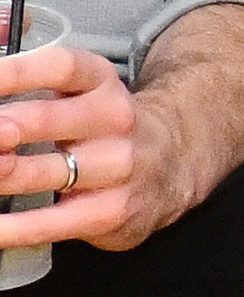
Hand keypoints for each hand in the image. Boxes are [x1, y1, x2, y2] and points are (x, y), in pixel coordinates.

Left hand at [0, 44, 167, 251]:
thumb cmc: (107, 129)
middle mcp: (114, 120)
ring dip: (5, 174)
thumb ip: (36, 89)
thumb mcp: (86, 94)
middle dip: (4, 128)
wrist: (173, 163)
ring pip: (45, 171)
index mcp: (101, 83)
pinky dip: (13, 228)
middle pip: (47, 119)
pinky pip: (52, 221)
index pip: (59, 67)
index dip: (16, 73)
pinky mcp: (111, 210)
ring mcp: (116, 166)